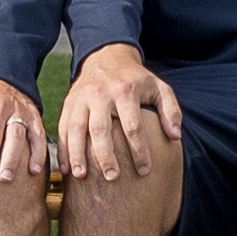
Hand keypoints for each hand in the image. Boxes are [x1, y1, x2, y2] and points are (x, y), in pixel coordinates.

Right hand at [56, 44, 181, 186]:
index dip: (139, 150)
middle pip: (100, 128)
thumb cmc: (136, 79)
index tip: (144, 170)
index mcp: (125, 90)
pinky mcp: (68, 103)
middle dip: (105, 155)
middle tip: (113, 178)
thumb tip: (175, 136)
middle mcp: (100, 93)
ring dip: (77, 154)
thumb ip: (171, 110)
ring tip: (81, 176)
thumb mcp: (158, 87)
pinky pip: (62, 127)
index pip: (132, 125)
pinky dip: (62, 149)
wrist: (107, 57)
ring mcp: (81, 98)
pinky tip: (65, 169)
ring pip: (76, 128)